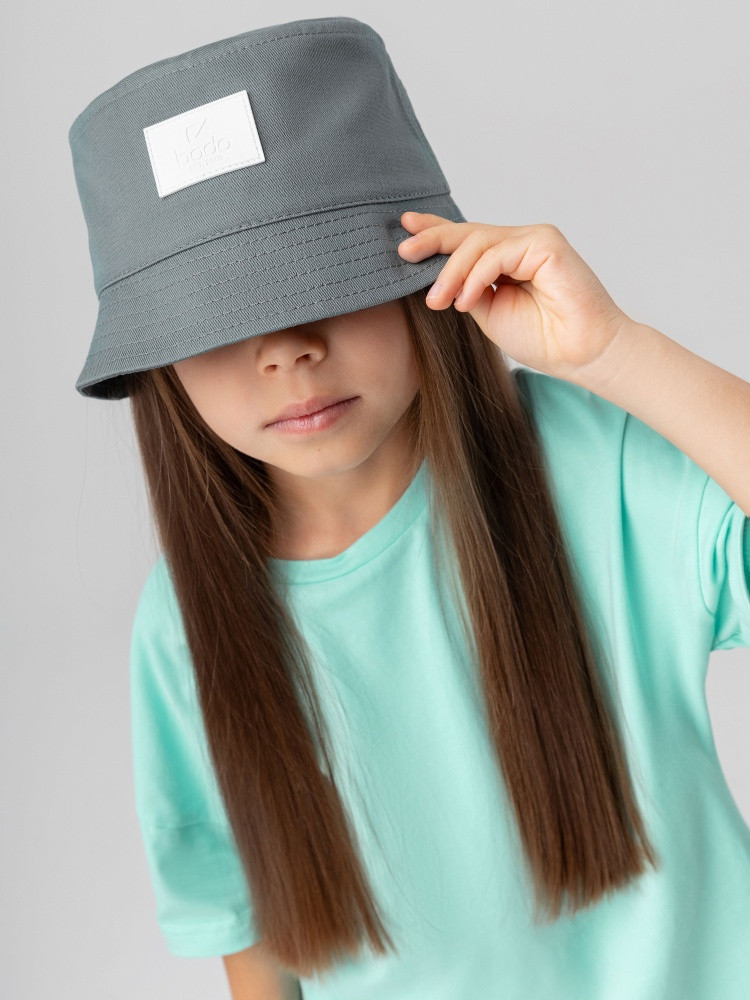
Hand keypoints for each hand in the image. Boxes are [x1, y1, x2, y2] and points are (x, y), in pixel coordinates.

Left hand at [397, 212, 634, 380]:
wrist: (579, 354)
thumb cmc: (542, 338)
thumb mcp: (488, 311)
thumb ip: (466, 288)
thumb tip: (434, 274)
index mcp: (506, 257)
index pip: (466, 238)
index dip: (436, 231)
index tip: (405, 228)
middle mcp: (520, 243)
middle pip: (468, 233)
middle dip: (433, 241)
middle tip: (403, 253)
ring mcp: (535, 240)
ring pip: (478, 243)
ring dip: (452, 272)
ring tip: (437, 301)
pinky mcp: (547, 244)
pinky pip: (498, 254)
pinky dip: (476, 277)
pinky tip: (463, 301)